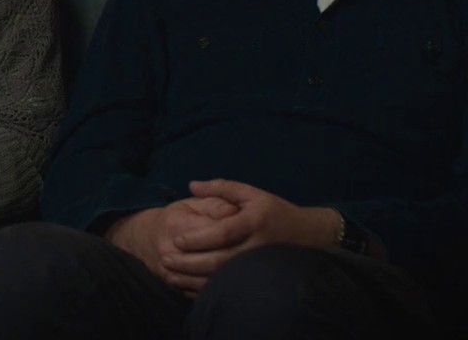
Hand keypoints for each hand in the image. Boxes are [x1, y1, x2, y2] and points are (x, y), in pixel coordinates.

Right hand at [105, 196, 238, 294]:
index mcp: (176, 224)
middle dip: (239, 257)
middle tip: (253, 251)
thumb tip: (234, 211)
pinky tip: (230, 279)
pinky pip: (202, 291)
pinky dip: (217, 288)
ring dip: (230, 275)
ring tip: (246, 267)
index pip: (216, 232)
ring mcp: (170, 271)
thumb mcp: (192, 204)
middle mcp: (169, 250)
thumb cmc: (176, 218)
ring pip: (209, 279)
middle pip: (215, 260)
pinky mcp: (174, 287)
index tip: (248, 229)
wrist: (145, 239)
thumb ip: (214, 204)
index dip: (236, 231)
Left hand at [160, 179, 338, 293]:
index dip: (198, 239)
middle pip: (219, 260)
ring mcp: (259, 266)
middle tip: (166, 260)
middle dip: (189, 263)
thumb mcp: (252, 193)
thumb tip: (192, 185)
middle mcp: (257, 246)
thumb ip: (221, 188)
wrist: (309, 236)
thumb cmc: (275, 211)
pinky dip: (208, 290)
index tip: (176, 241)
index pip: (222, 233)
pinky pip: (231, 288)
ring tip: (171, 276)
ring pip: (223, 278)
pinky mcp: (260, 279)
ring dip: (194, 279)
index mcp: (254, 222)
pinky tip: (190, 287)